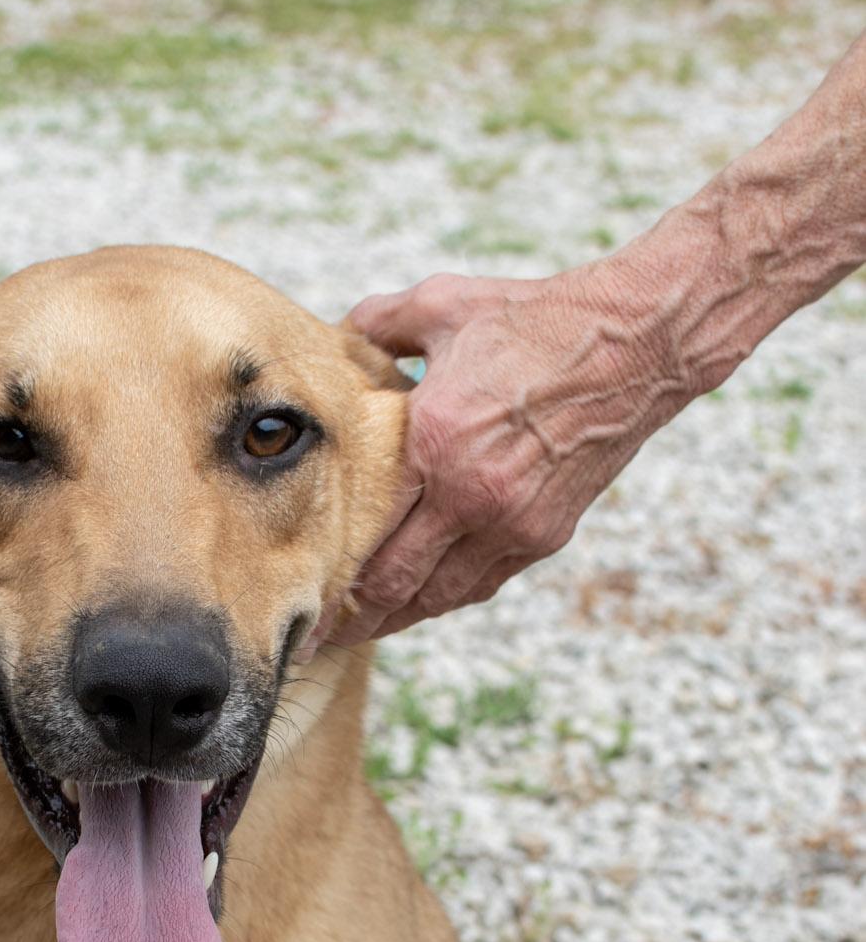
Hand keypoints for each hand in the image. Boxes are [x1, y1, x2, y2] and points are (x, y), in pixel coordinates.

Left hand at [323, 254, 694, 644]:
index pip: (367, 530)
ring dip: (398, 617)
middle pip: (396, 583)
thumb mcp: (444, 305)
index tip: (304, 594)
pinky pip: (482, 583)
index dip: (330, 574)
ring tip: (363, 629)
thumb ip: (379, 324)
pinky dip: (446, 596)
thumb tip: (336, 331)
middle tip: (319, 637)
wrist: (636, 344)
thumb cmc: (536, 320)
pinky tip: (421, 599)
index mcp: (436, 444)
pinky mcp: (546, 534)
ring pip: (440, 596)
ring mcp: (513, 523)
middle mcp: (472, 497)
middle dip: (353, 617)